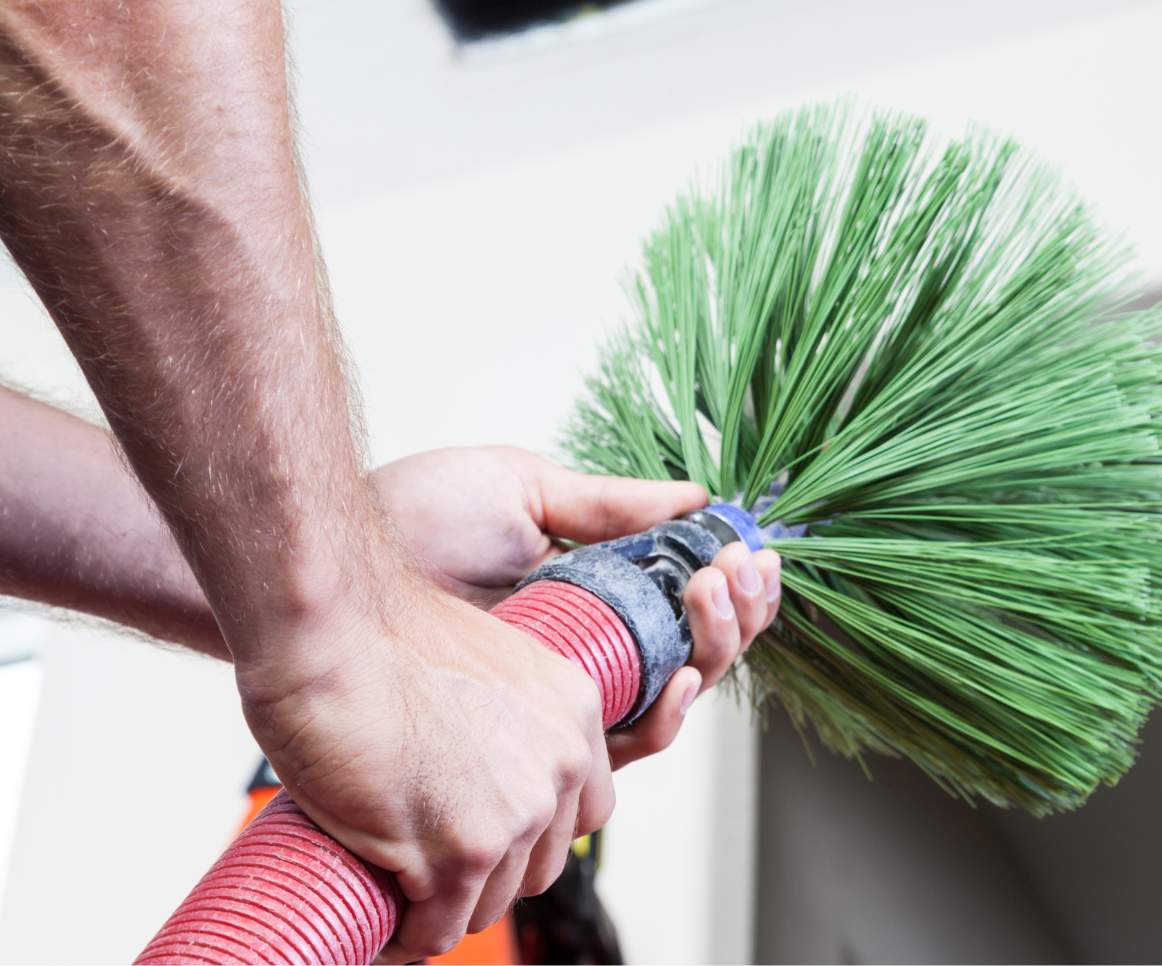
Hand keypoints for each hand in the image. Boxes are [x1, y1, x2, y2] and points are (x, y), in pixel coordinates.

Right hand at [239, 582, 613, 961]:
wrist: (329, 631)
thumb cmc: (379, 639)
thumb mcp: (483, 668)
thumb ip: (504, 719)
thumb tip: (478, 770)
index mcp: (573, 712)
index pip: (582, 812)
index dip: (529, 835)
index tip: (489, 840)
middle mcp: (558, 764)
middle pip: (538, 866)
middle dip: (487, 875)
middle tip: (434, 869)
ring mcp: (515, 813)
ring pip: (489, 903)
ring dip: (444, 907)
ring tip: (401, 891)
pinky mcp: (461, 852)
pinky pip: (438, 928)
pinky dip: (408, 936)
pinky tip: (384, 921)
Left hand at [374, 446, 781, 768]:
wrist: (334, 566)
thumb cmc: (409, 520)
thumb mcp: (523, 490)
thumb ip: (610, 505)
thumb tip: (698, 498)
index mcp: (591, 594)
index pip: (685, 605)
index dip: (732, 587)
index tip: (750, 552)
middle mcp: (586, 653)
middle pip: (695, 656)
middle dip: (737, 616)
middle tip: (738, 573)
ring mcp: (562, 700)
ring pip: (673, 702)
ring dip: (715, 650)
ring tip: (713, 596)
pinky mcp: (533, 743)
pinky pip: (621, 749)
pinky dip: (664, 718)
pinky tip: (677, 678)